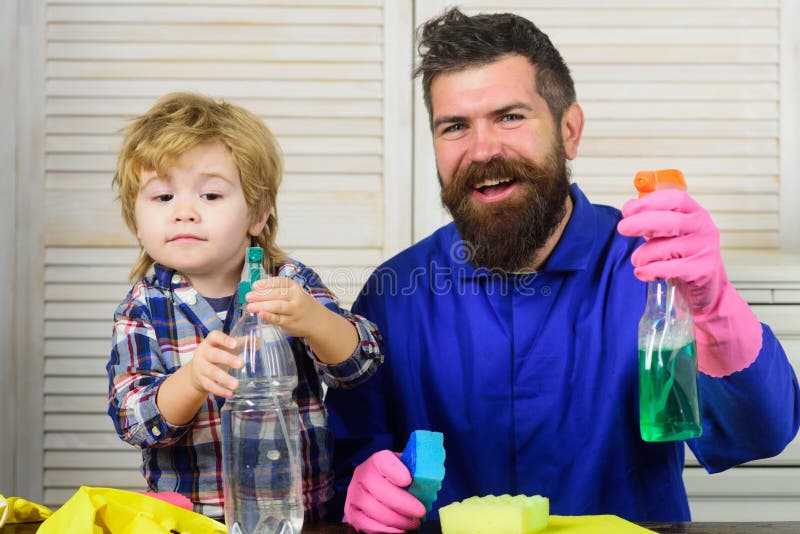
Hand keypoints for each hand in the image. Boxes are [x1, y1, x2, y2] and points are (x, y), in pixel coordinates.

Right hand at [186, 330, 241, 397]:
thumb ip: (241, 343)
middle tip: (241, 364)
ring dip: (224, 379)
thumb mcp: (226, 346)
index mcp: (210, 342)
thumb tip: (259, 341)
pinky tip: (230, 394)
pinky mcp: (200, 380)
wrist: (197, 369)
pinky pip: (210, 386)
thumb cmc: (217, 353)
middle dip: (227, 359)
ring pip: (212, 372)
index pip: (215, 337)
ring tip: (236, 385)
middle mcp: (203, 353)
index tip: (235, 344)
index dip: (224, 340)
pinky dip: (220, 390)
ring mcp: (200, 367)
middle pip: (214, 355)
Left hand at [246, 276, 322, 337]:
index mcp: (294, 287)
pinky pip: (279, 319)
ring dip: (262, 306)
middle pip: (277, 294)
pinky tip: (261, 315)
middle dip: (261, 295)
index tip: (255, 286)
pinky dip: (270, 317)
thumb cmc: (300, 305)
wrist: (317, 321)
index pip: (279, 282)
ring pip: (277, 306)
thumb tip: (255, 290)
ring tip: (250, 307)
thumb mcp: (293, 293)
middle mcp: (295, 297)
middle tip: (248, 297)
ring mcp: (294, 310)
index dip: (266, 283)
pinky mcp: (291, 322)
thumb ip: (277, 291)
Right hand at [343, 450, 425, 533]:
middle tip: (421, 512)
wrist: (375, 490)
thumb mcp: (406, 469)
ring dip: (397, 520)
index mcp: (377, 460)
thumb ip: (416, 471)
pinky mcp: (351, 513)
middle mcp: (361, 474)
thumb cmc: (396, 480)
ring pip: (374, 509)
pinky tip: (400, 530)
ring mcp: (354, 494)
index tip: (408, 480)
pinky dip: (386, 530)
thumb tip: (431, 477)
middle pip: (379, 489)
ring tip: (414, 523)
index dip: (395, 471)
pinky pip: (367, 524)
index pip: (383, 461)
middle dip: (403, 504)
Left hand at [617, 189, 724, 313]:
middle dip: (641, 223)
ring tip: (638, 260)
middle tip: (622, 228)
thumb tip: (629, 206)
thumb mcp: (669, 233)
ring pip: (664, 248)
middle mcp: (703, 228)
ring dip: (643, 255)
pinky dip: (648, 271)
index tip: (628, 209)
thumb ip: (651, 219)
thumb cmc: (683, 255)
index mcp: (695, 213)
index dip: (650, 202)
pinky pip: (666, 269)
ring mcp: (705, 250)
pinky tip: (642, 272)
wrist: (705, 287)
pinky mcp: (702, 271)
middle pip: (671, 221)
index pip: (676, 199)